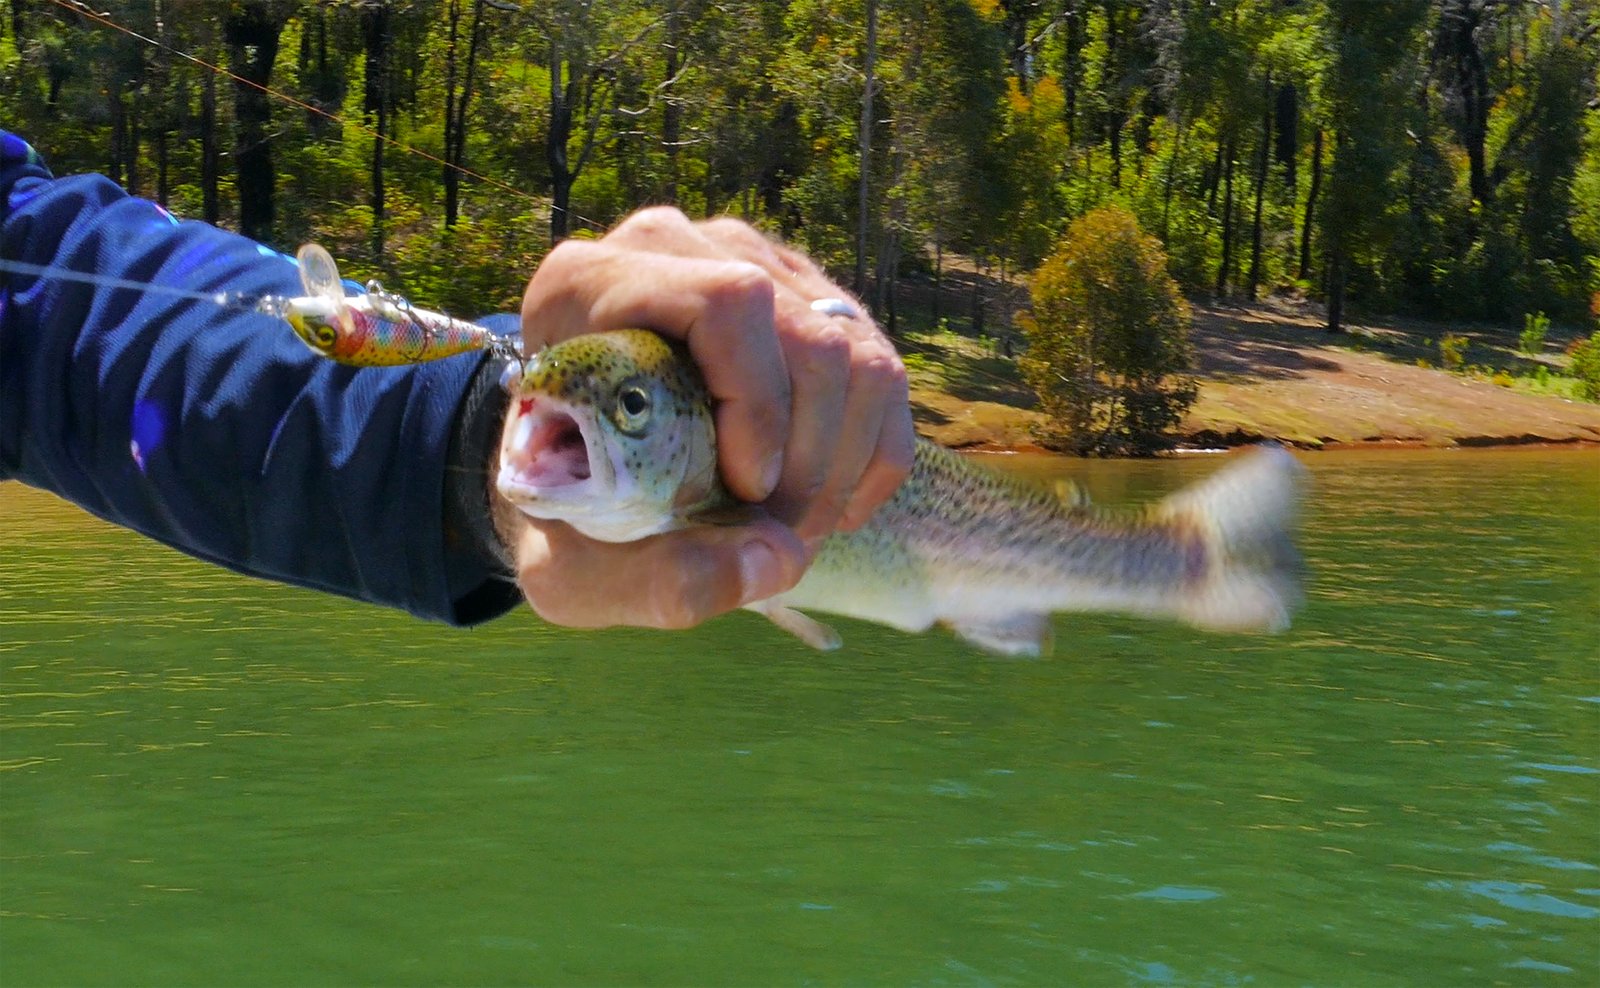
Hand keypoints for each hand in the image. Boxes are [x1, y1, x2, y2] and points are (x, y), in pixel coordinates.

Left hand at [498, 207, 913, 630]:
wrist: (567, 466)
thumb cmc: (562, 511)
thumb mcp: (574, 570)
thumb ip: (655, 579)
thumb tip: (777, 562)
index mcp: (589, 284)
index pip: (725, 302)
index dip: (759, 401)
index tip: (749, 491)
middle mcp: (676, 249)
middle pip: (807, 334)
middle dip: (812, 457)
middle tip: (782, 538)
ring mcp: (750, 263)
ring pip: (856, 351)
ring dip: (846, 460)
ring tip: (801, 530)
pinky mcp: (803, 298)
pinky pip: (880, 368)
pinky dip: (872, 454)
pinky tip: (832, 509)